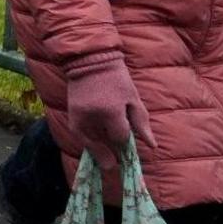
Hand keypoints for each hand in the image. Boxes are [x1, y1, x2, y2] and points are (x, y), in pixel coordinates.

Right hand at [62, 51, 155, 185]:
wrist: (91, 60)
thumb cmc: (117, 78)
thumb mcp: (134, 99)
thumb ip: (141, 124)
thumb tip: (152, 146)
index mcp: (111, 111)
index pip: (120, 137)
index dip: (125, 141)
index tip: (127, 142)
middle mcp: (92, 116)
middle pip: (102, 142)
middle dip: (109, 151)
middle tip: (113, 163)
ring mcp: (79, 115)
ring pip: (88, 141)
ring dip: (97, 149)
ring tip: (104, 158)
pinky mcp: (71, 113)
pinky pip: (79, 134)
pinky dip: (87, 141)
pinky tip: (94, 145)